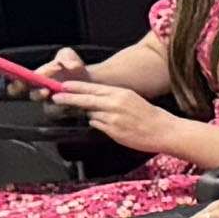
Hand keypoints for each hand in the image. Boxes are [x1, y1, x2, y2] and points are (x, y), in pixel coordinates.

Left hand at [74, 83, 193, 158]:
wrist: (162, 130)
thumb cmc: (148, 115)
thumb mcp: (130, 99)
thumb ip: (111, 98)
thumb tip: (94, 101)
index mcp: (120, 93)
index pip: (93, 88)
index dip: (76, 87)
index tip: (63, 86)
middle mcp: (115, 104)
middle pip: (86, 99)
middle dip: (69, 98)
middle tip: (56, 97)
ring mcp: (113, 118)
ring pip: (91, 114)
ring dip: (92, 115)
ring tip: (109, 118)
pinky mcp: (113, 131)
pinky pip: (98, 125)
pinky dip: (99, 124)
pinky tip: (112, 126)